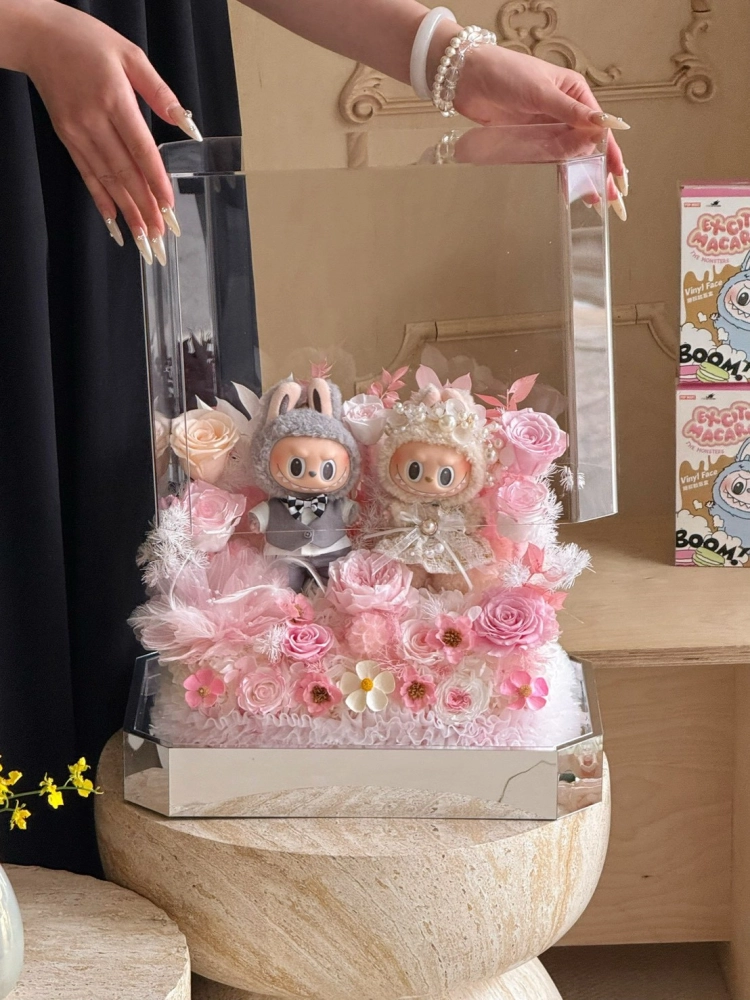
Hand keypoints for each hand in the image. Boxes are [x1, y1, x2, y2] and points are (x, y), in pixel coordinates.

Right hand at [18, 0, 201, 261]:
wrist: (38, 36)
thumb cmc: (87, 41)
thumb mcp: (130, 54)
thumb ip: (158, 90)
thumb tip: (185, 122)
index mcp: (114, 99)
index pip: (140, 149)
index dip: (155, 180)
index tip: (168, 206)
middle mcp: (94, 120)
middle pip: (124, 171)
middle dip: (143, 206)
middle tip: (160, 235)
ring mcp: (77, 132)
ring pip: (106, 178)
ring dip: (126, 210)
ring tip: (142, 236)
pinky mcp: (66, 137)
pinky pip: (86, 173)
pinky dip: (100, 198)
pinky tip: (113, 220)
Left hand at [452, 44, 628, 218]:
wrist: (468, 78)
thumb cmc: (506, 73)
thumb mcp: (542, 91)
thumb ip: (570, 111)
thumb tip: (601, 125)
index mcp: (573, 92)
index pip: (598, 125)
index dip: (610, 149)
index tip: (618, 171)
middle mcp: (563, 110)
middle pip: (586, 143)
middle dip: (598, 167)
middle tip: (609, 195)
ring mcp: (545, 126)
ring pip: (568, 154)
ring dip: (580, 174)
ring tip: (593, 197)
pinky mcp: (527, 138)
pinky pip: (547, 158)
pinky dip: (558, 172)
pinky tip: (569, 187)